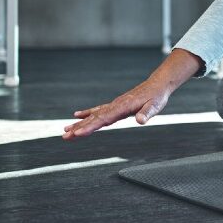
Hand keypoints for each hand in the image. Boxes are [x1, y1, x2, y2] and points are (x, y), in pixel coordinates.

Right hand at [62, 48, 202, 139]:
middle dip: (79, 128)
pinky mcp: (115, 106)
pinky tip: (77, 116)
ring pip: (93, 115)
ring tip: (65, 131)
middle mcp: (115, 106)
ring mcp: (114, 105)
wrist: (157, 85)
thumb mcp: (155, 106)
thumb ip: (147, 113)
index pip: (104, 119)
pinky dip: (87, 114)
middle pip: (94, 118)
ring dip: (79, 123)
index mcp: (123, 107)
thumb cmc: (156, 97)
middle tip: (65, 136)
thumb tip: (141, 121)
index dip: (90, 127)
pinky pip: (98, 111)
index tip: (77, 134)